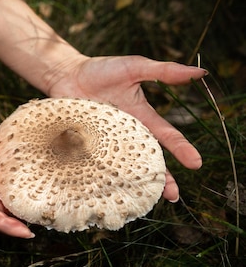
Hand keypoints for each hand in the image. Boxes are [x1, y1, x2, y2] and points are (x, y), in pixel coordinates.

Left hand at [45, 55, 205, 201]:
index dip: (181, 150)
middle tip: (174, 195)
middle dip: (162, 178)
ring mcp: (105, 143)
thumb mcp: (135, 67)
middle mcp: (126, 135)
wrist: (66, 74)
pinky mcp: (84, 146)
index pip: (166, 136)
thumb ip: (164, 72)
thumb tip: (200, 73)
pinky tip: (107, 192)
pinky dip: (101, 178)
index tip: (196, 164)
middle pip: (148, 160)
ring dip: (133, 183)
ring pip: (123, 168)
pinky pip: (95, 164)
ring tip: (144, 199)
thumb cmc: (102, 70)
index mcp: (142, 118)